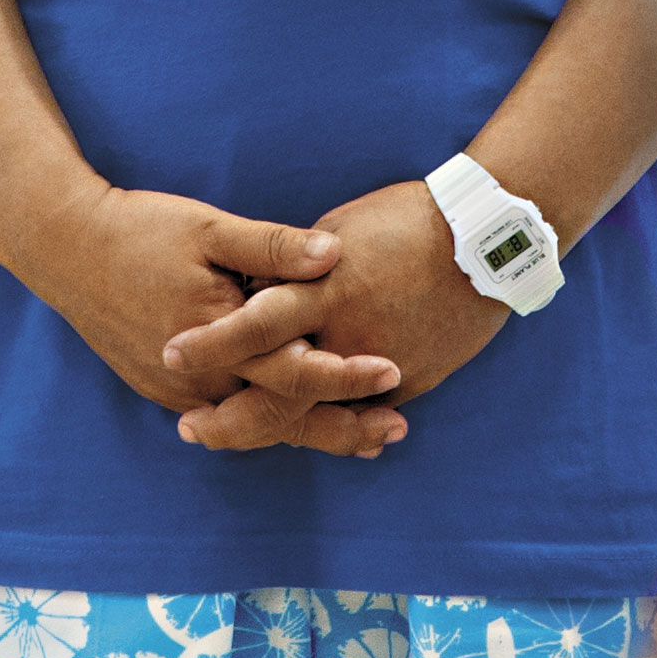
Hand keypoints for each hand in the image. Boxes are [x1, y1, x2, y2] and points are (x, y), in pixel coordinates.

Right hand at [10, 182, 404, 455]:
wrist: (65, 249)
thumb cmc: (140, 230)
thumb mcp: (210, 227)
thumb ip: (274, 247)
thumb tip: (336, 253)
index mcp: (218, 338)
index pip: (295, 374)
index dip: (348, 376)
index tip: (395, 372)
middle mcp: (200, 380)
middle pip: (283, 420)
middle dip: (342, 429)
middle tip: (397, 430)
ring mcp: (180, 392)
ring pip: (256, 427)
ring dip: (310, 432)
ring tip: (363, 438)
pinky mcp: (166, 391)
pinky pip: (229, 417)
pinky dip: (268, 424)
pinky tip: (299, 420)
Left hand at [162, 178, 506, 455]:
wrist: (486, 241)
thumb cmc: (409, 220)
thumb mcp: (340, 231)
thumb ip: (301, 270)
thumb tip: (267, 286)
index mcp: (325, 289)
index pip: (254, 324)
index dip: (211, 344)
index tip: (170, 356)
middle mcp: (347, 336)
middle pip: (278, 394)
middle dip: (230, 419)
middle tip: (191, 429)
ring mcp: (378, 366)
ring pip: (316, 414)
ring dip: (274, 430)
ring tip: (235, 437)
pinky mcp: (409, 382)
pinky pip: (358, 412)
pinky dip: (329, 423)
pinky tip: (300, 433)